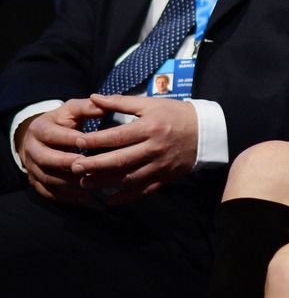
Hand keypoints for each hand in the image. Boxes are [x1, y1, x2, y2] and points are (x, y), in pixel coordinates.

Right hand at [18, 98, 105, 202]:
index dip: (70, 139)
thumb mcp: (72, 110)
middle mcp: (32, 149)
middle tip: (88, 167)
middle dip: (67, 163)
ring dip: (70, 183)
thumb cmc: (63, 122)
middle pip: (46, 159)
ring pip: (48, 179)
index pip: (53, 135)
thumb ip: (88, 107)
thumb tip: (110, 103)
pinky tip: (87, 198)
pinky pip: (50, 194)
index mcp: (40, 129)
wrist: (41, 138)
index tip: (88, 143)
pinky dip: (68, 198)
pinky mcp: (36, 183)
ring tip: (92, 184)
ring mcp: (32, 168)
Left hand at [71, 94, 198, 203]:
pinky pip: (143, 190)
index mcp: (149, 128)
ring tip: (85, 183)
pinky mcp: (165, 178)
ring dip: (105, 182)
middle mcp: (153, 148)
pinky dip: (125, 197)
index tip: (77, 142)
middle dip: (95, 165)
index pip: (117, 136)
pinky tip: (108, 200)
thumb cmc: (176, 114)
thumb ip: (121, 102)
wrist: (205, 131)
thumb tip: (94, 97)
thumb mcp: (150, 103)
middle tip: (74, 167)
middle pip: (120, 160)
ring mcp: (159, 166)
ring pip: (129, 178)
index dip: (96, 140)